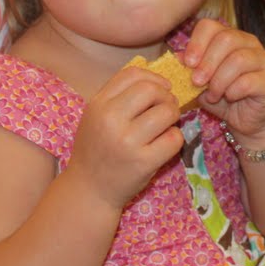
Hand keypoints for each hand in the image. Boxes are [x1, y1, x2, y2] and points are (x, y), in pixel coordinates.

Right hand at [62, 66, 183, 209]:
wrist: (89, 190)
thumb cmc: (96, 150)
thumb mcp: (96, 116)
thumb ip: (118, 96)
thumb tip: (157, 80)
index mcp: (98, 104)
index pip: (133, 74)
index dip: (154, 78)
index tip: (161, 88)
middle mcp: (110, 119)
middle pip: (151, 90)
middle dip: (166, 97)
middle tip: (166, 108)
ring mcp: (127, 141)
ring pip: (166, 112)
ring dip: (173, 116)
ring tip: (166, 126)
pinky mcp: (143, 162)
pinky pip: (174, 139)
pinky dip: (175, 139)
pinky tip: (165, 144)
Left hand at [182, 18, 264, 149]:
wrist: (248, 122)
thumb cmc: (223, 98)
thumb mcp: (202, 83)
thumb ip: (191, 69)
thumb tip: (178, 58)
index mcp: (230, 37)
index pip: (210, 26)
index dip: (196, 43)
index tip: (188, 64)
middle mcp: (249, 43)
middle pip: (226, 39)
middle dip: (207, 63)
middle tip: (197, 81)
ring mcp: (263, 60)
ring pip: (238, 59)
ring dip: (219, 80)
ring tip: (213, 95)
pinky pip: (249, 81)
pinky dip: (233, 91)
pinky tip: (229, 98)